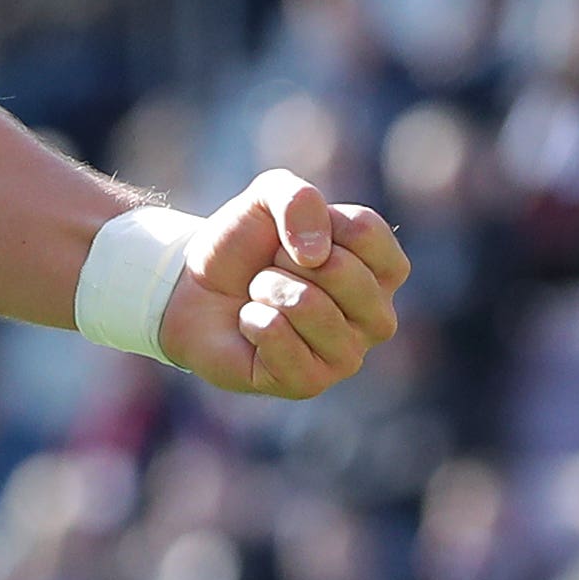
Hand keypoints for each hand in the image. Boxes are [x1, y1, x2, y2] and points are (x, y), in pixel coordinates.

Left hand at [157, 168, 409, 399]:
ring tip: (260, 295)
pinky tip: (251, 324)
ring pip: (308, 305)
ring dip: (265, 289)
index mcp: (382, 270)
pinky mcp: (310, 382)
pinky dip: (250, 319)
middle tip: (272, 269)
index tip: (295, 236)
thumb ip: (298, 198)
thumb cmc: (245, 245)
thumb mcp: (267, 197)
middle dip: (286, 259)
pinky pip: (277, 335)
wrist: (196, 288)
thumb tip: (316, 255)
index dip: (317, 222)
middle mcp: (377, 317)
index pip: (366, 232)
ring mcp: (348, 355)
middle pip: (341, 270)